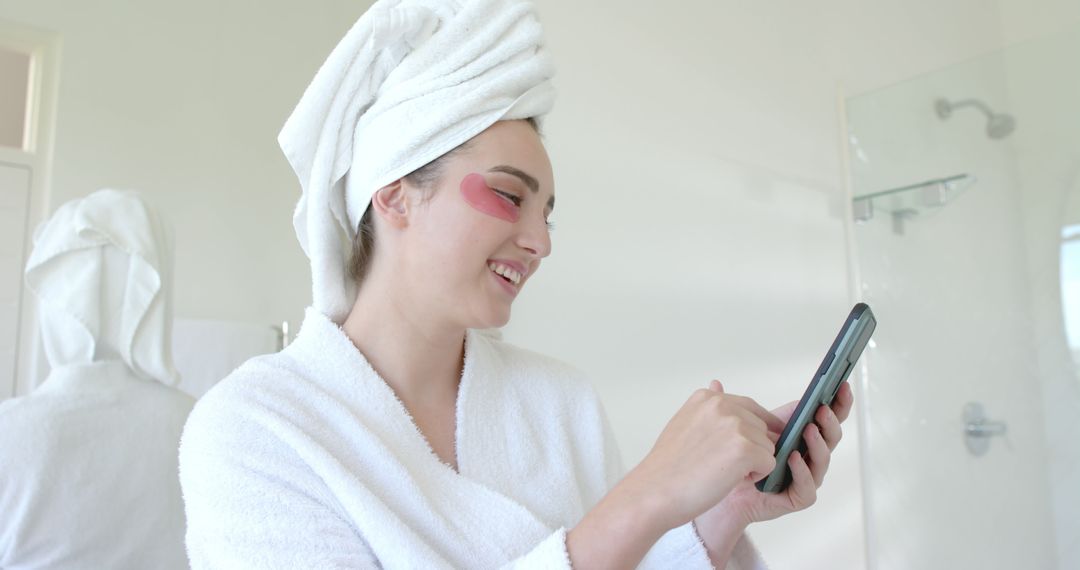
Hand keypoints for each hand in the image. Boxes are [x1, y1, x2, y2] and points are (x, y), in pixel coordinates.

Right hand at [619, 384, 785, 531]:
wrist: (654, 492)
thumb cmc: (668, 466)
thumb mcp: (684, 423)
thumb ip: (708, 409)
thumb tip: (719, 384)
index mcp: (707, 398)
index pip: (749, 407)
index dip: (753, 430)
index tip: (747, 446)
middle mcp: (722, 405)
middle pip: (761, 428)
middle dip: (750, 449)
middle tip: (722, 465)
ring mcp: (734, 426)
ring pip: (767, 447)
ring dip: (753, 464)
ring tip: (722, 473)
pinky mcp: (745, 449)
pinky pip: (770, 464)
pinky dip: (756, 477)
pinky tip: (729, 480)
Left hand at [695, 380, 853, 539]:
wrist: (723, 491)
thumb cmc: (734, 459)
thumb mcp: (734, 428)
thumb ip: (729, 407)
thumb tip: (715, 383)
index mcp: (799, 433)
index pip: (827, 415)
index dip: (838, 400)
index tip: (841, 384)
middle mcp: (807, 454)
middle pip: (831, 435)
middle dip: (830, 420)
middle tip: (822, 409)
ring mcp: (805, 475)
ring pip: (822, 459)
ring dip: (817, 444)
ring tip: (808, 430)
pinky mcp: (798, 496)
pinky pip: (807, 486)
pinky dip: (802, 471)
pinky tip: (793, 458)